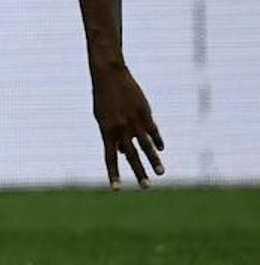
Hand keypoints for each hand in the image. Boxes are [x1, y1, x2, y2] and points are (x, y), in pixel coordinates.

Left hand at [91, 63, 164, 189]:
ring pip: (146, 146)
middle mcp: (121, 129)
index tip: (116, 189)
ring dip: (154, 161)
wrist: (109, 75)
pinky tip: (161, 149)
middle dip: (139, 173)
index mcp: (107, 131)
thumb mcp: (102, 118)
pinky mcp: (145, 113)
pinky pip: (153, 131)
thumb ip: (113, 136)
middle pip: (131, 156)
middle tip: (146, 187)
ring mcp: (134, 121)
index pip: (110, 158)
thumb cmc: (103, 99)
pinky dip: (157, 141)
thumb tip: (126, 154)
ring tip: (161, 173)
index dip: (113, 174)